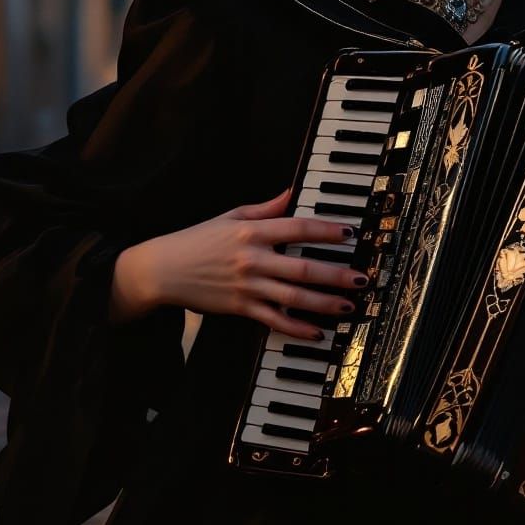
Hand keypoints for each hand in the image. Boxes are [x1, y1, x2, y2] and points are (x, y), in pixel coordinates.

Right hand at [131, 187, 363, 339]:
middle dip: (336, 273)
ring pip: (293, 296)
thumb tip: (291, 192)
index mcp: (252, 232)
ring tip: (349, 304)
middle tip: (362, 277)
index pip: (297, 228)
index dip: (325, 230)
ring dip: (324, 302)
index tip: (349, 233)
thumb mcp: (231, 216)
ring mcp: (247, 286)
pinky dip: (295, 327)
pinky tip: (316, 332)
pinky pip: (273, 320)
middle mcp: (253, 258)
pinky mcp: (239, 308)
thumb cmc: (197, 239)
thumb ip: (265, 208)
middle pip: (302, 267)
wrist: (162, 269)